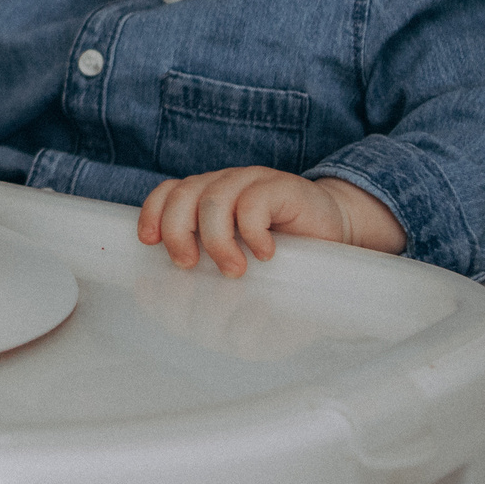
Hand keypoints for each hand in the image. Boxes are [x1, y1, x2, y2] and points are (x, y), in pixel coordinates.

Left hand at [137, 168, 402, 274]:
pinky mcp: (284, 188)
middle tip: (188, 264)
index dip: (153, 214)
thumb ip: (209, 274)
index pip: (169, 193)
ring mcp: (254, 183)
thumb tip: (172, 300)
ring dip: (216, 240)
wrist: (335, 234)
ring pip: (215, 199)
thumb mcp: (241, 265)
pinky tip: (264, 254)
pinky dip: (252, 232)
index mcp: (209, 197)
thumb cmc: (282, 257)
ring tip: (234, 270)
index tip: (149, 243)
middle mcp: (226, 184)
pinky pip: (254, 202)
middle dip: (177, 231)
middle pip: (184, 195)